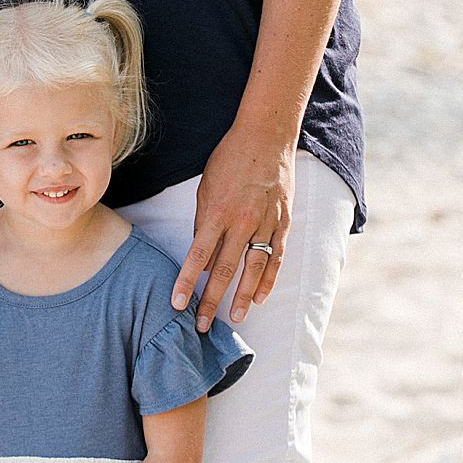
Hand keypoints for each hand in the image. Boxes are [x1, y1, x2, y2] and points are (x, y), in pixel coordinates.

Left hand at [171, 124, 294, 329]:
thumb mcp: (206, 187)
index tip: (178, 303)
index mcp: (217, 211)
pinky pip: (276, 256)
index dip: (187, 281)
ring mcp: (265, 223)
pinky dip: (269, 279)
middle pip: (224, 269)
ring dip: (242, 296)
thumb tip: (199, 255)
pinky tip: (260, 297)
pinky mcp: (284, 222)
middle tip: (202, 325)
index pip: (198, 255)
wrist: (266, 137)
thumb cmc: (229, 160)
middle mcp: (241, 221)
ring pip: (253, 268)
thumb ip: (203, 222)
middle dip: (212, 300)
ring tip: (233, 319)